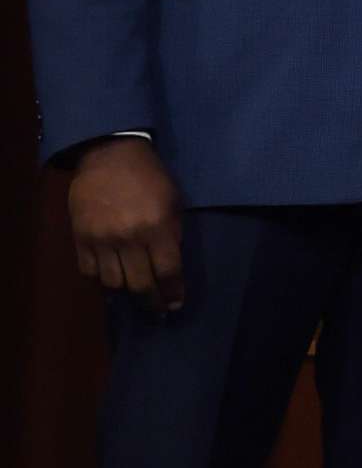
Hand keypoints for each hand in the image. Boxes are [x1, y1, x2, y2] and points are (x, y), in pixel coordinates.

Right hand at [68, 137, 184, 312]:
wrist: (109, 156)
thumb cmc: (149, 176)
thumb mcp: (173, 200)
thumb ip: (172, 232)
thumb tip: (171, 262)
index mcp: (157, 227)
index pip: (168, 271)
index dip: (172, 292)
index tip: (176, 304)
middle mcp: (129, 238)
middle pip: (140, 284)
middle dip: (151, 302)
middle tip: (157, 311)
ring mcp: (101, 240)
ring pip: (112, 283)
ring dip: (125, 292)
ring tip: (133, 295)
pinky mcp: (80, 238)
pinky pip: (89, 271)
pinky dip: (100, 279)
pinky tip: (110, 278)